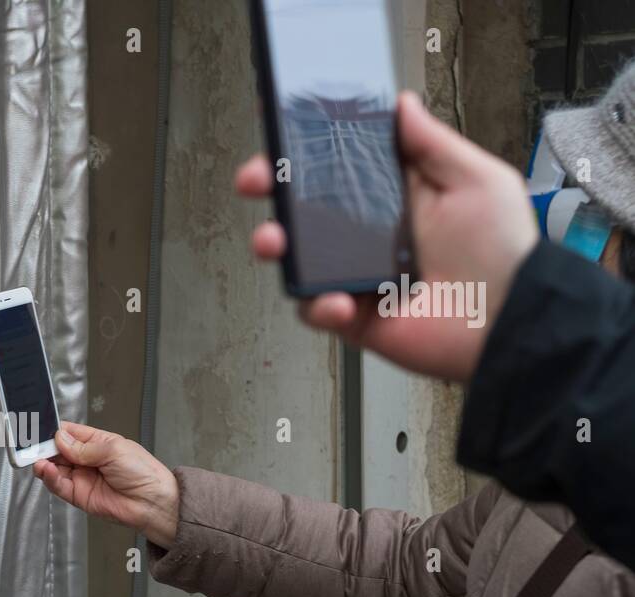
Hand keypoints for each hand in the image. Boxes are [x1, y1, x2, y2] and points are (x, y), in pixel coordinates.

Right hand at [33, 421, 179, 548]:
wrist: (152, 502)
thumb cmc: (143, 473)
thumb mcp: (113, 450)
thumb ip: (83, 447)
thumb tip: (60, 438)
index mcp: (97, 442)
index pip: (69, 433)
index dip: (54, 431)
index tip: (39, 429)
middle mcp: (87, 459)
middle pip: (57, 451)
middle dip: (44, 447)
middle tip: (33, 445)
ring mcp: (82, 478)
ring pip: (55, 469)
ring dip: (43, 463)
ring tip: (38, 459)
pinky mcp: (79, 496)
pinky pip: (59, 486)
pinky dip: (49, 478)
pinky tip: (45, 470)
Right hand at [236, 91, 539, 382]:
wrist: (507, 321)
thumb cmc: (503, 252)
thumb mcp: (477, 180)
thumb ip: (432, 143)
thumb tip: (401, 105)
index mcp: (394, 197)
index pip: (339, 168)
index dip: (306, 153)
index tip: (282, 138)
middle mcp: (369, 235)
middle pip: (305, 209)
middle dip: (272, 191)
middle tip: (258, 181)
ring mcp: (357, 276)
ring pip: (298, 259)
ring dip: (277, 246)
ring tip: (273, 241)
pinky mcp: (354, 316)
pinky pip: (317, 309)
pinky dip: (318, 305)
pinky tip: (336, 299)